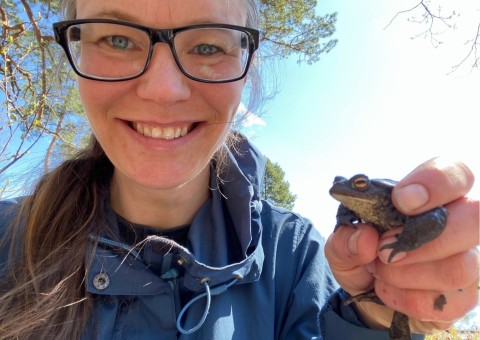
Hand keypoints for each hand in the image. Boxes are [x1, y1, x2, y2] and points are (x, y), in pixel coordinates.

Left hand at [324, 158, 478, 332]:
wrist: (366, 293)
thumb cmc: (361, 254)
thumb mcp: (341, 243)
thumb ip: (345, 237)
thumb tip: (364, 237)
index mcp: (431, 198)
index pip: (456, 174)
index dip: (435, 183)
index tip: (400, 200)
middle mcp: (457, 225)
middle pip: (475, 218)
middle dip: (426, 238)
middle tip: (384, 249)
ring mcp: (466, 262)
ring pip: (459, 268)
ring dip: (405, 273)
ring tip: (379, 269)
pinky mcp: (462, 298)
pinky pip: (442, 302)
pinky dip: (405, 298)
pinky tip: (388, 289)